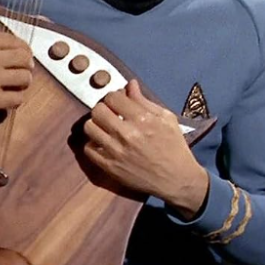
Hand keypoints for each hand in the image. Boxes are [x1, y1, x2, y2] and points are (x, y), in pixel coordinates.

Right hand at [0, 32, 33, 143]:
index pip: (14, 40)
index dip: (23, 49)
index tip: (23, 55)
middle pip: (24, 58)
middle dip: (27, 65)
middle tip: (24, 71)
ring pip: (25, 78)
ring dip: (24, 83)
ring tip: (18, 86)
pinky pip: (17, 98)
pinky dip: (17, 99)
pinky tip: (10, 100)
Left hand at [83, 80, 209, 218]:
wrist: (176, 178)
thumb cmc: (174, 147)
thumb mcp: (167, 119)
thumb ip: (145, 101)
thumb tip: (130, 85)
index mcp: (142, 119)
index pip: (113, 97)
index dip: (115, 97)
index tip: (118, 102)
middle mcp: (127, 134)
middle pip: (97, 110)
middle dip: (104, 108)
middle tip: (111, 114)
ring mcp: (116, 151)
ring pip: (89, 128)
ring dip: (97, 124)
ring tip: (106, 128)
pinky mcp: (109, 167)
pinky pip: (88, 149)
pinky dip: (94, 144)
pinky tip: (105, 143)